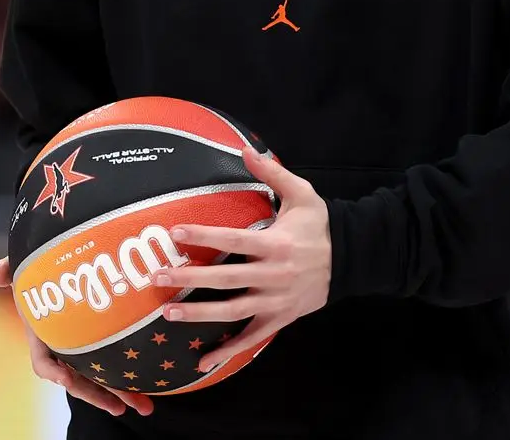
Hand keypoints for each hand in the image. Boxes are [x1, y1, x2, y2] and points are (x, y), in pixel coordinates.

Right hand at [0, 257, 153, 417]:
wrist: (63, 265)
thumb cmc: (44, 269)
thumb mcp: (27, 266)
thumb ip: (12, 268)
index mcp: (45, 336)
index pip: (43, 362)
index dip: (53, 372)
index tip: (66, 378)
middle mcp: (65, 348)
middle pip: (80, 379)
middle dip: (99, 395)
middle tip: (122, 408)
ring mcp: (86, 347)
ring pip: (103, 376)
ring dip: (123, 393)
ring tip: (145, 407)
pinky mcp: (106, 341)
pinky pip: (117, 363)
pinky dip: (132, 374)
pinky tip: (152, 384)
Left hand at [153, 146, 330, 373]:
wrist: (351, 258)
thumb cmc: (320, 224)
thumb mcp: (302, 194)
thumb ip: (272, 173)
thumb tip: (245, 149)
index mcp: (276, 244)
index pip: (234, 240)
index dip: (204, 236)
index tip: (175, 233)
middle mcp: (274, 275)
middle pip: (226, 280)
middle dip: (190, 279)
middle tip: (158, 278)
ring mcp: (276, 301)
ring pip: (234, 312)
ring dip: (200, 314)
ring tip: (170, 313)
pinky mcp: (281, 318)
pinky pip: (252, 338)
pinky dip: (229, 351)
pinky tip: (204, 361)